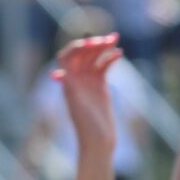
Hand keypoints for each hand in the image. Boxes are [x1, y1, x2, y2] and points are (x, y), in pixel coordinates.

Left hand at [55, 34, 121, 159]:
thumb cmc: (86, 126)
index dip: (76, 48)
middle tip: (107, 39)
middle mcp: (76, 79)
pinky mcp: (100, 86)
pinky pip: (103, 66)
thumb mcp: (77, 106)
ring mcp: (88, 81)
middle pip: (82, 54)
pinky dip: (110, 58)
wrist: (97, 141)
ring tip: (115, 38)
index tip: (90, 46)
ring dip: (103, 47)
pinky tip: (119, 53)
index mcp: (68, 82)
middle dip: (93, 44)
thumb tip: (60, 73)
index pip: (66, 56)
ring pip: (94, 58)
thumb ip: (71, 89)